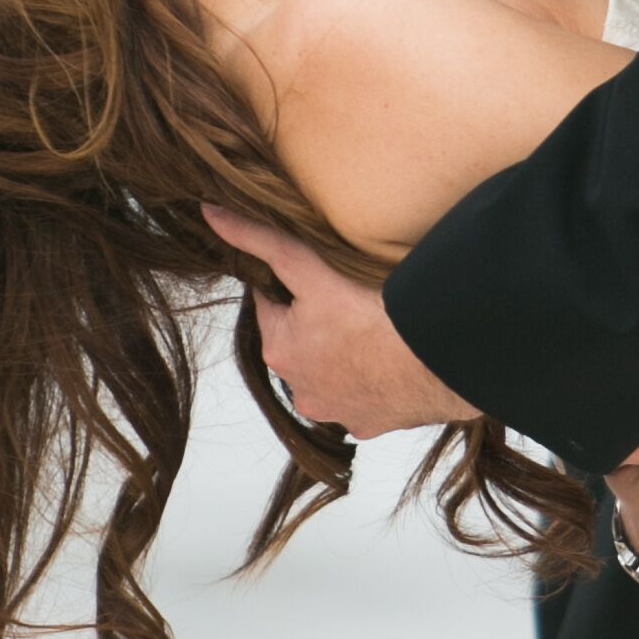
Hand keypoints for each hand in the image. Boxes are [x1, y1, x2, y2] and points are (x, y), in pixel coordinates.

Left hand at [203, 209, 477, 436]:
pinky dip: (368, 385)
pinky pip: (360, 401)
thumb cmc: (369, 318)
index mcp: (279, 350)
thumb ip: (261, 241)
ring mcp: (333, 411)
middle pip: (299, 344)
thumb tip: (210, 213)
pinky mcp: (366, 424)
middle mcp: (298, 389)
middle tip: (347, 303)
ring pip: (327, 376)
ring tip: (367, 336)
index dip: (291, 288)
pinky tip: (384, 368)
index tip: (314, 276)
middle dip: (314, 326)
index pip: (273, 308)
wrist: (428, 365)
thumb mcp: (308, 269)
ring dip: (338, 359)